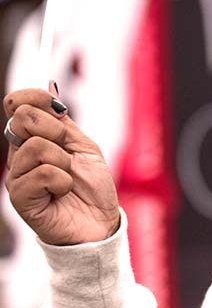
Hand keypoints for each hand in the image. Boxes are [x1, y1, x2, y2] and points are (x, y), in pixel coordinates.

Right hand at [4, 86, 120, 245]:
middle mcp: (19, 155)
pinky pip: (41, 173)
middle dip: (56, 130)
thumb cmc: (92, 188)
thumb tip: (49, 84)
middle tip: (68, 152)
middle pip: (21, 119)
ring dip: (62, 160)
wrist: (99, 223)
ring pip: (34, 146)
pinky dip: (62, 181)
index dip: (34, 96)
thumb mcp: (84, 147)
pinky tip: (63, 192)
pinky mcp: (19, 198)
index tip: (59, 106)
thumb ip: (64, 121)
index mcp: (33, 139)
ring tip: (67, 177)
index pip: (16, 105)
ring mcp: (16, 176)